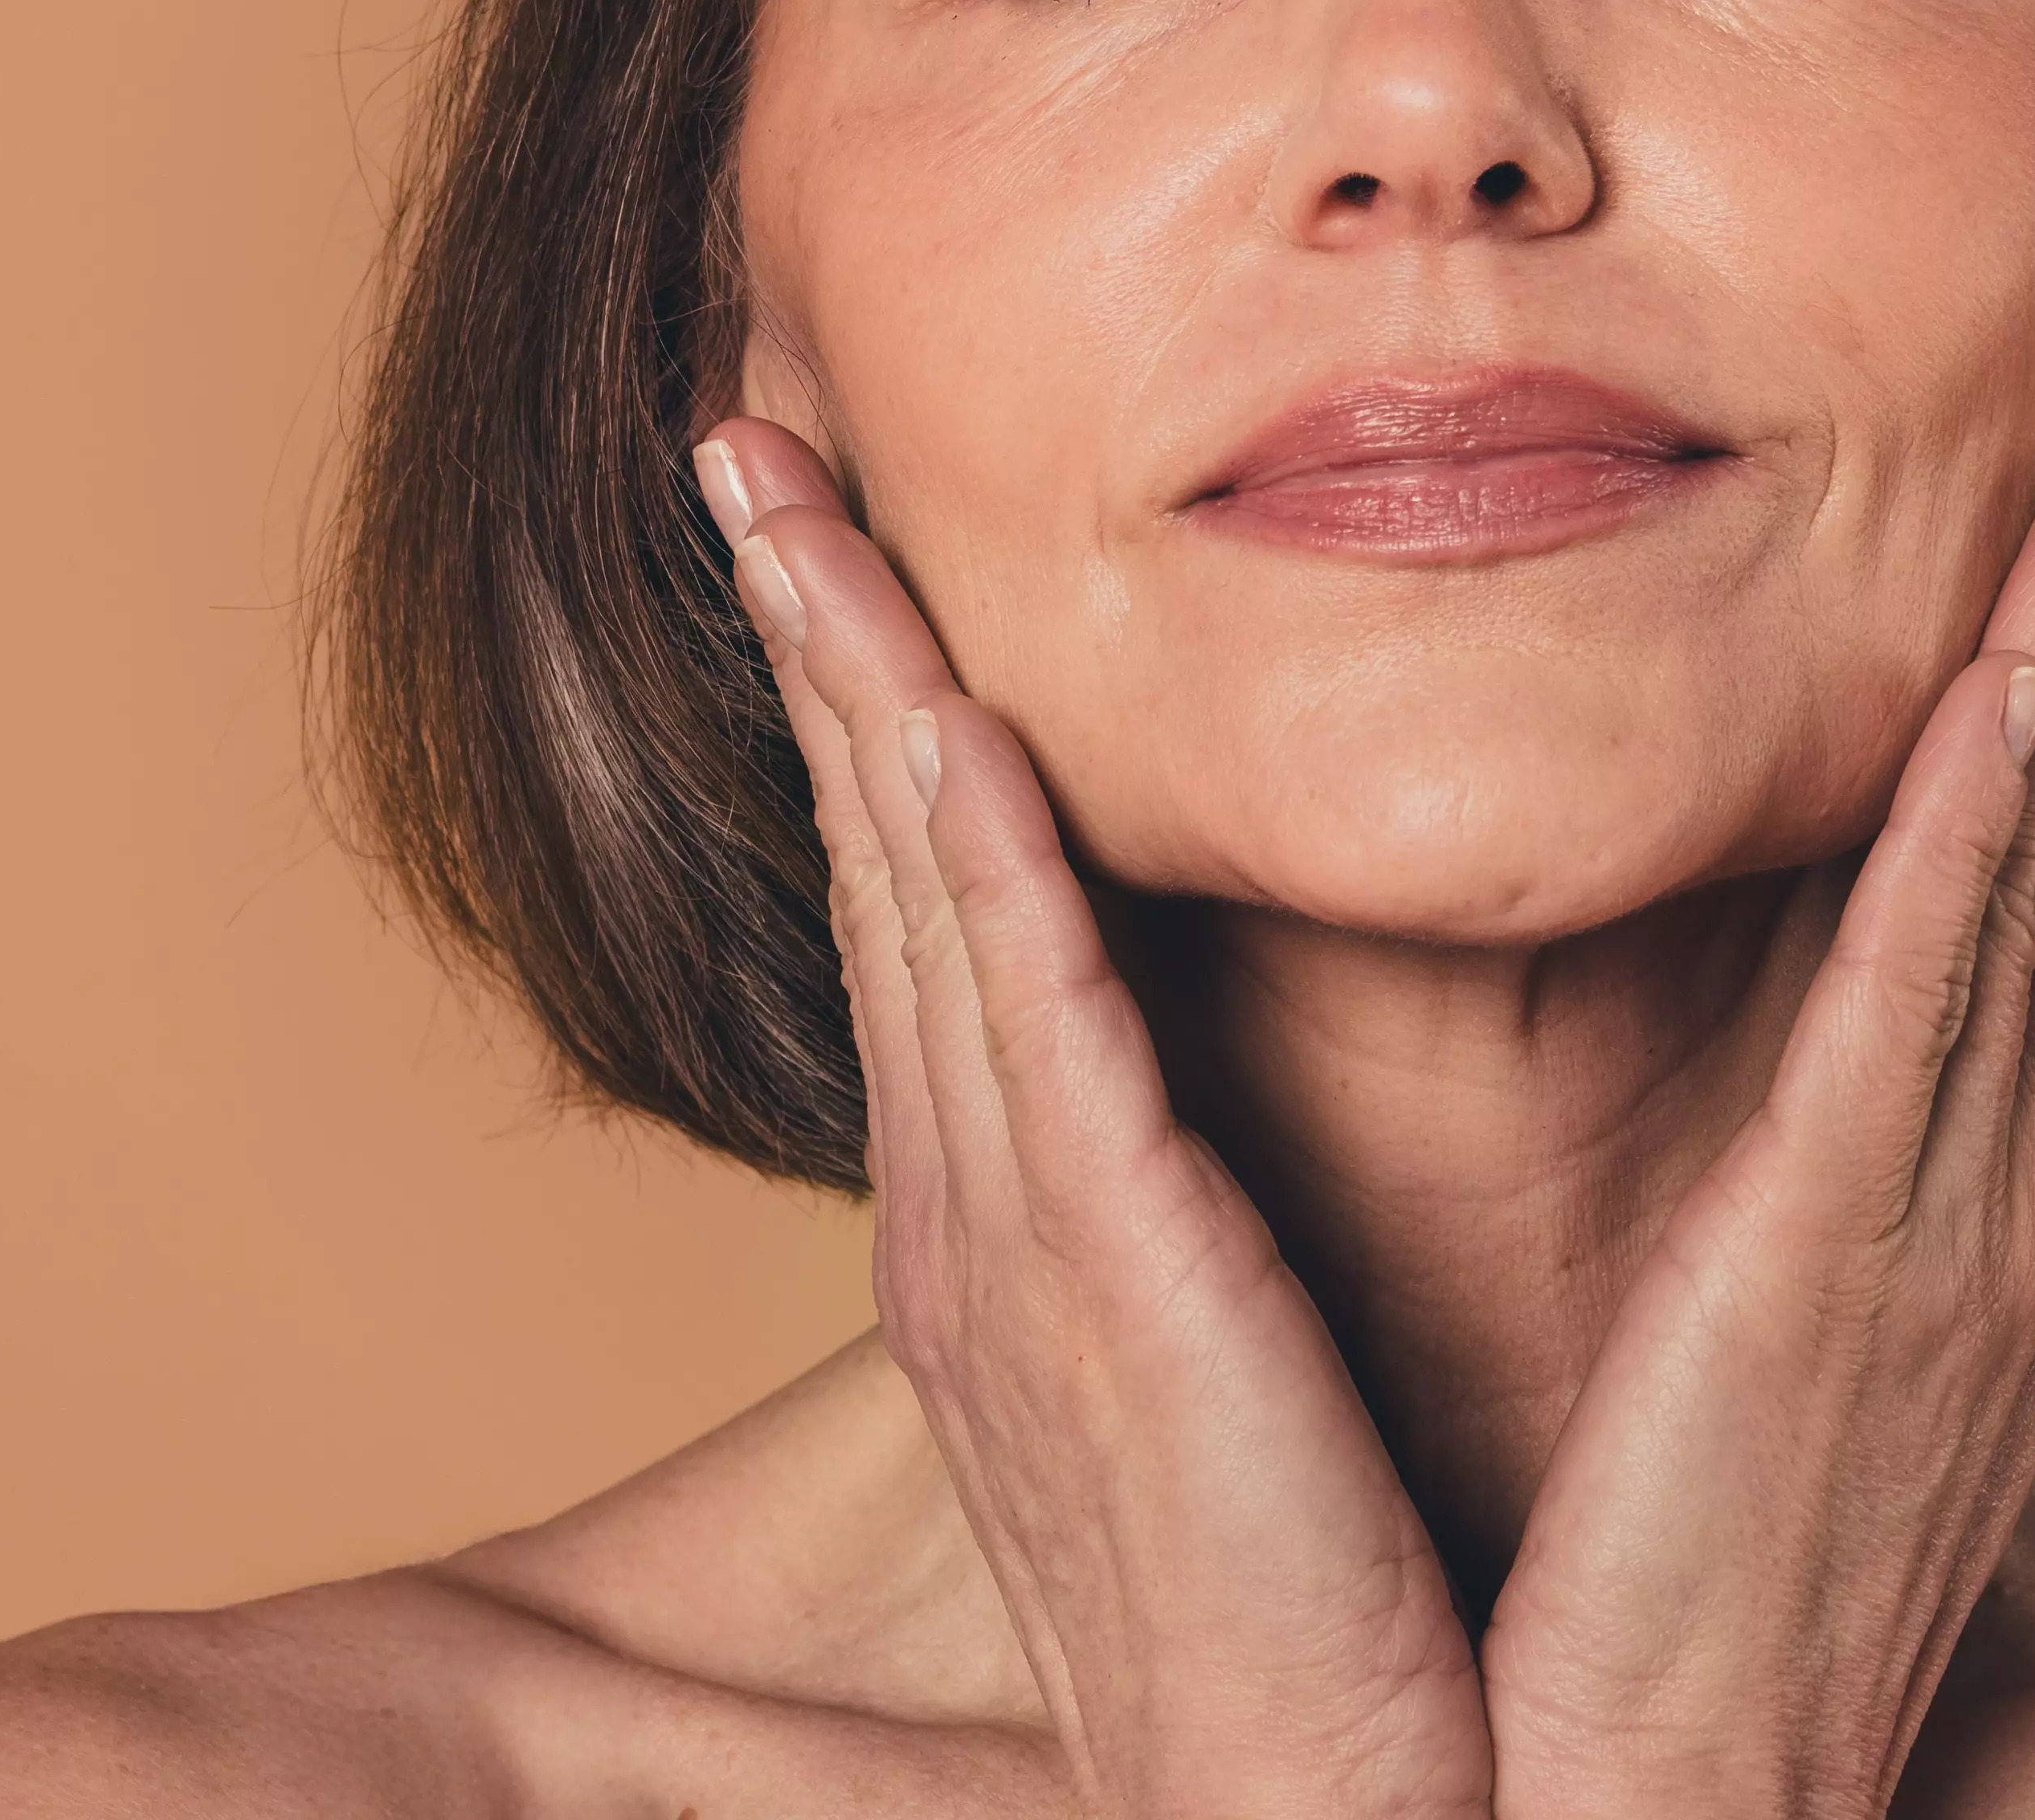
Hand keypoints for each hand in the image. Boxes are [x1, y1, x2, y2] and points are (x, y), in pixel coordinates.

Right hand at [695, 418, 1493, 1819]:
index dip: (865, 697)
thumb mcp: (1190, 1343)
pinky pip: (1044, 1040)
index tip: (835, 539)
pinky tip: (946, 730)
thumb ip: (1162, 1181)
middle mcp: (972, 1198)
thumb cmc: (1286, 1585)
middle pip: (877, 857)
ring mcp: (1021, 1239)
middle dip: (811, 641)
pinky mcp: (1119, 1287)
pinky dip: (982, 874)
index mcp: (1000, 1204)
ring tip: (794, 507)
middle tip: (747, 448)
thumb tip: (1176, 1054)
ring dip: (857, 687)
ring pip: (922, 903)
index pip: (917, 894)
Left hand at [1476, 361, 2034, 1819]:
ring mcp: (1960, 1226)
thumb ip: (1839, 1169)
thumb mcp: (1808, 1335)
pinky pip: (1925, 1006)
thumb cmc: (1705, 1569)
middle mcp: (2017, 1191)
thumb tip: (1823, 1033)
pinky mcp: (1843, 1262)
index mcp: (1994, 1203)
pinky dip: (1986, 832)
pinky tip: (2016, 682)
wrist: (1675, 1814)